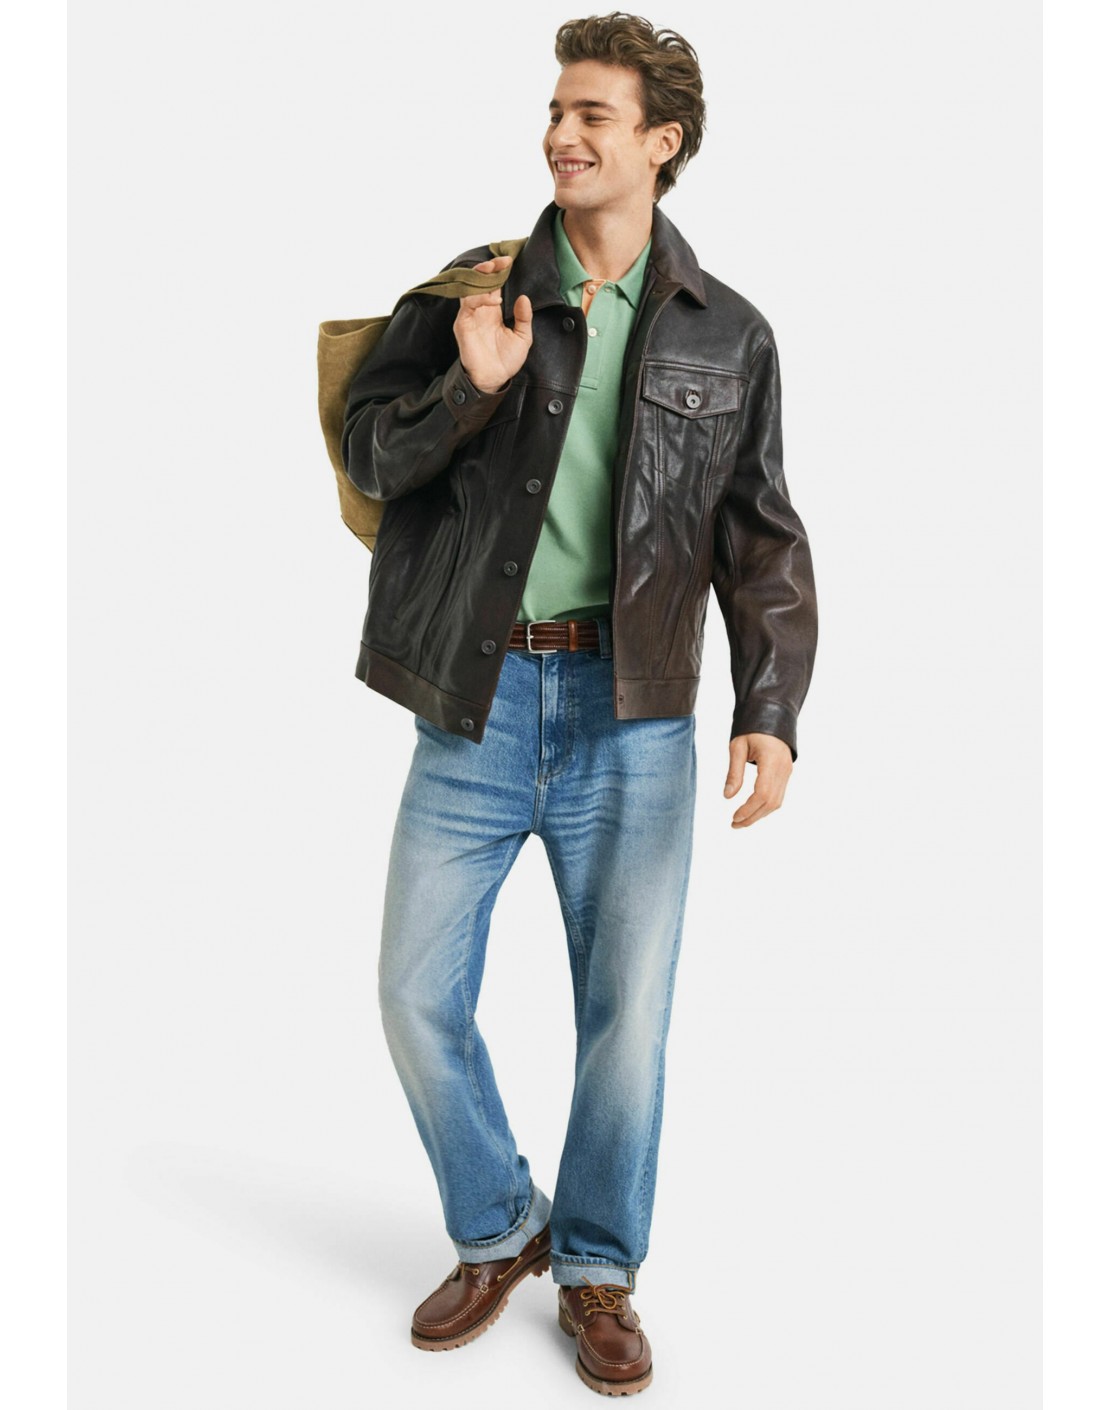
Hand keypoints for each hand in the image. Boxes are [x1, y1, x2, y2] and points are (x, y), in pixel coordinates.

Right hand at [453, 256, 533, 392]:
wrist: (494, 379)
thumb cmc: (507, 360)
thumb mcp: (523, 337)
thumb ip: (524, 318)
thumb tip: (524, 298)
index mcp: (493, 309)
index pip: (493, 283)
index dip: (500, 270)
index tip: (510, 260)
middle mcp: (480, 309)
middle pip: (479, 280)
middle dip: (489, 267)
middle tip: (502, 261)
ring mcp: (470, 315)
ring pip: (471, 288)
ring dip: (483, 279)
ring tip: (498, 276)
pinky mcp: (463, 324)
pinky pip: (467, 304)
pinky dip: (480, 298)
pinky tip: (494, 301)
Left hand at [723, 732, 792, 828]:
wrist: (772, 715)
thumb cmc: (752, 729)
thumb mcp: (737, 747)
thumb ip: (734, 772)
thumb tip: (727, 797)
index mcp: (772, 761)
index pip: (762, 793)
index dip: (749, 809)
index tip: (734, 817)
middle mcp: (783, 769)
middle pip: (771, 802)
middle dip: (753, 816)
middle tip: (734, 824)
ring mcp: (787, 772)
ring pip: (777, 802)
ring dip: (759, 814)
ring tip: (741, 821)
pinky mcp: (786, 773)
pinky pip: (778, 796)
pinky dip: (765, 806)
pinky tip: (752, 810)